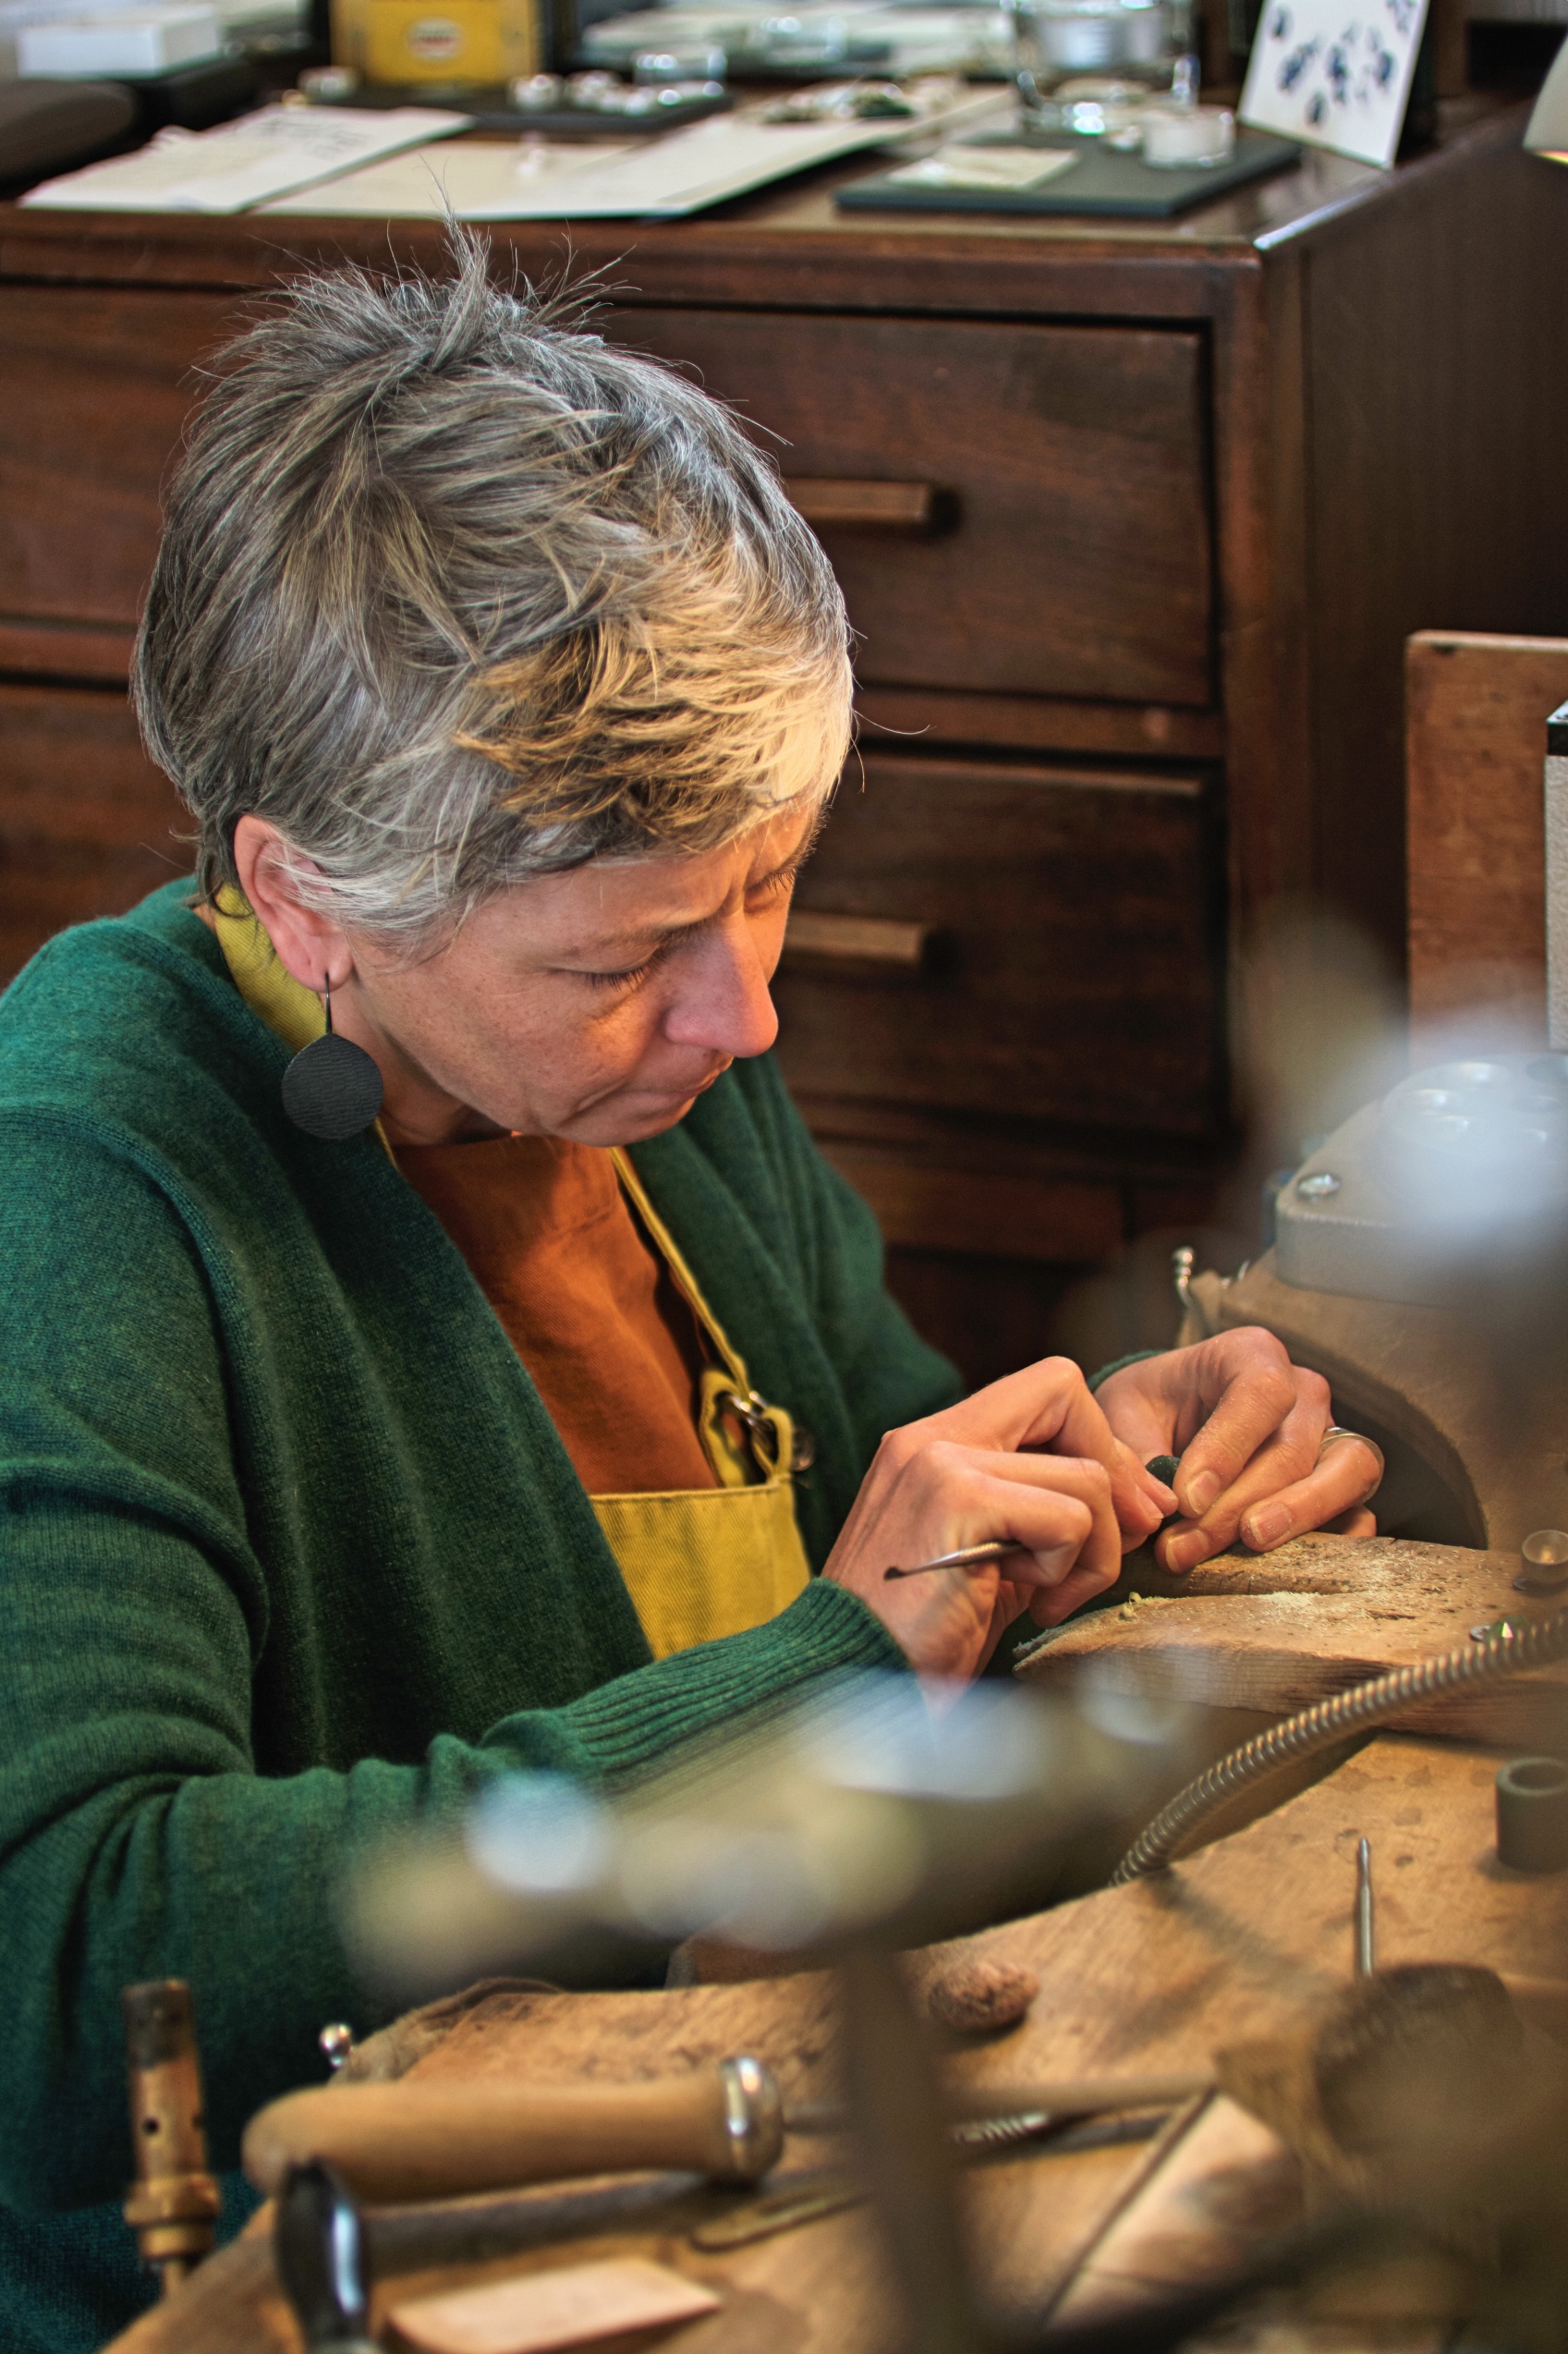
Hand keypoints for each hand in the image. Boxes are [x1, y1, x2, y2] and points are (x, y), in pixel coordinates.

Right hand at [823, 1358, 1176, 1678]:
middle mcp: (930, 1437)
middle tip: (1113, 1547)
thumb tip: (1144, 1501)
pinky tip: (1026, 1603)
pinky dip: (1068, 1571)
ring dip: (1091, 1550)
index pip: (1044, 1389)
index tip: (1116, 1512)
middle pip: (1066, 1393)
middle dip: (1114, 1473)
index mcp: (931, 1443)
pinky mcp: (957, 1500)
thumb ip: (1046, 1516)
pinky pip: (1070, 1519)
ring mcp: (940, 1462)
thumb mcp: (990, 1559)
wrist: (851, 1685)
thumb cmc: (920, 1639)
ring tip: (1044, 1596)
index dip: (1095, 1440)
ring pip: (1084, 1474)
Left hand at [1093, 1328, 1378, 1572]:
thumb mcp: (1124, 1414)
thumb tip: (1161, 1510)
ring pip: (1346, 1472)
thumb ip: (1137, 1455)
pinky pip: (1360, 1511)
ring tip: (1249, 1544)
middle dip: (1238, 1504)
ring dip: (1299, 1515)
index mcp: (1251, 1356)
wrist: (1165, 1422)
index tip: (1186, 1499)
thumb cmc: (1147, 1409)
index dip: (1227, 1449)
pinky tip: (1290, 1565)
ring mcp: (1330, 1437)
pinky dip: (1335, 1539)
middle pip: (1293, 1448)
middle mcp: (1303, 1392)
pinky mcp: (1342, 1485)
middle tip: (1184, 1547)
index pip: (1260, 1394)